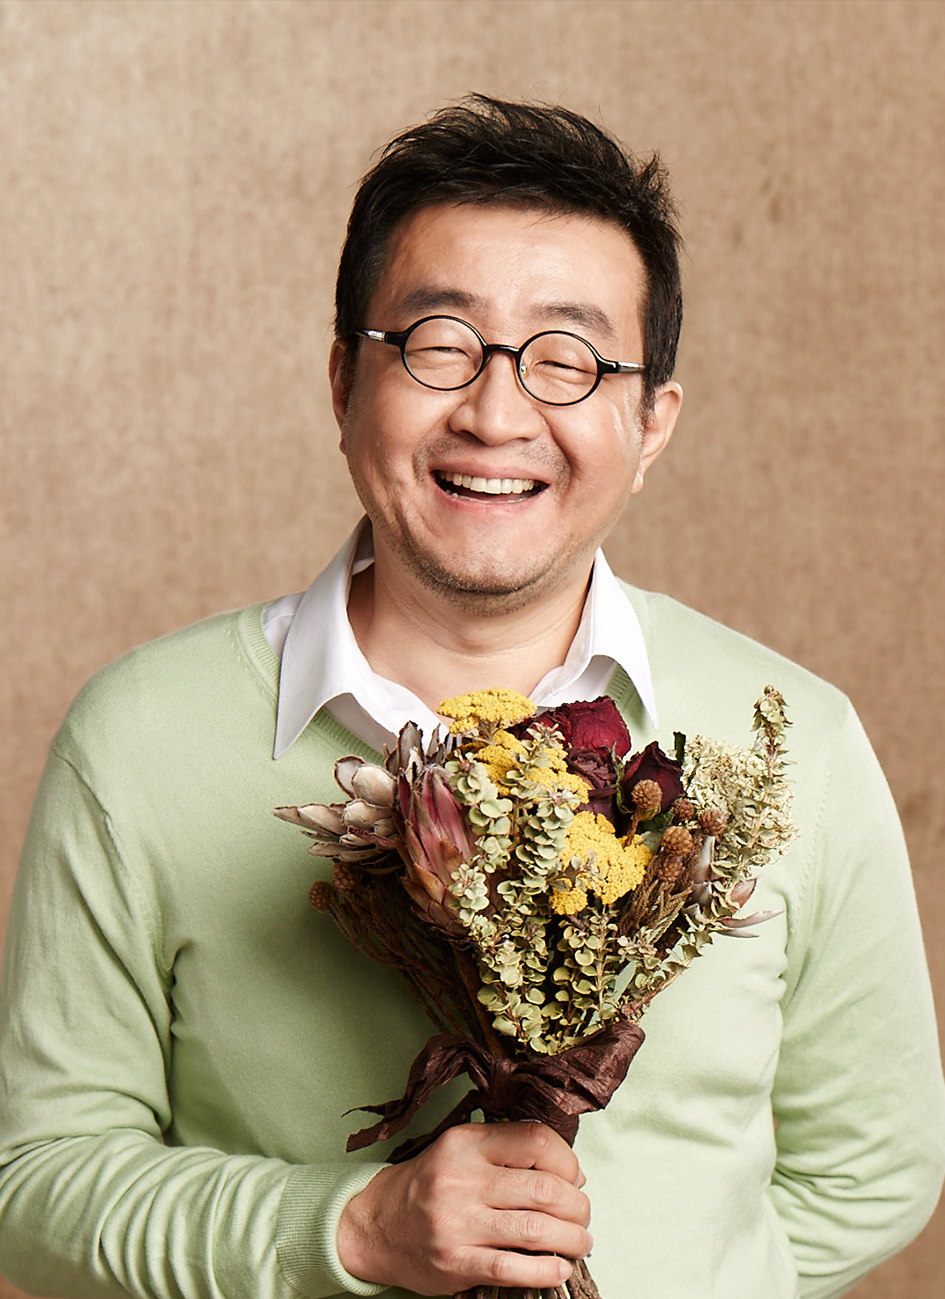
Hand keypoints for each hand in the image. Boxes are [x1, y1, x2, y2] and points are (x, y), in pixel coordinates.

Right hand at [336, 1121, 591, 1294]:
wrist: (376, 1223)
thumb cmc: (429, 1184)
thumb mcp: (462, 1149)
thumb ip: (507, 1149)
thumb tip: (569, 1171)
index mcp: (468, 1143)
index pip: (536, 1141)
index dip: (568, 1161)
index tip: (574, 1177)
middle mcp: (463, 1179)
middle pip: (545, 1190)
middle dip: (578, 1205)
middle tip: (582, 1213)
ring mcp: (458, 1223)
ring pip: (536, 1229)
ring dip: (571, 1239)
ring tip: (580, 1241)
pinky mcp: (456, 1262)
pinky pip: (513, 1268)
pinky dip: (546, 1270)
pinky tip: (559, 1268)